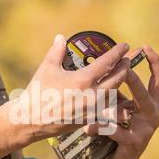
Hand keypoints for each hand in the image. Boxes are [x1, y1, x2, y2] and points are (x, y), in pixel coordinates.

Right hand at [16, 34, 130, 139]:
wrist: (31, 121)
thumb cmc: (37, 93)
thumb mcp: (47, 68)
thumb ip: (57, 51)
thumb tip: (61, 38)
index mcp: (83, 80)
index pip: (108, 62)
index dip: (118, 52)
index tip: (124, 46)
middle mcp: (92, 95)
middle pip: (118, 78)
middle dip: (125, 67)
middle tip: (127, 60)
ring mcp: (92, 109)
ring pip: (115, 94)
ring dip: (121, 84)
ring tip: (122, 75)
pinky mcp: (89, 120)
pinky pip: (107, 109)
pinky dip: (113, 101)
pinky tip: (114, 96)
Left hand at [85, 44, 158, 158]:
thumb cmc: (117, 127)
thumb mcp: (119, 105)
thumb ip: (117, 88)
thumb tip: (104, 64)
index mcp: (151, 102)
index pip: (158, 79)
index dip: (155, 62)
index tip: (146, 47)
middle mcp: (153, 113)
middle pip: (146, 92)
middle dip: (135, 80)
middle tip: (124, 69)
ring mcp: (146, 128)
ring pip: (131, 110)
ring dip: (117, 103)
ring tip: (104, 95)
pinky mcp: (135, 142)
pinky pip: (116, 132)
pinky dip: (101, 128)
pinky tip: (88, 127)